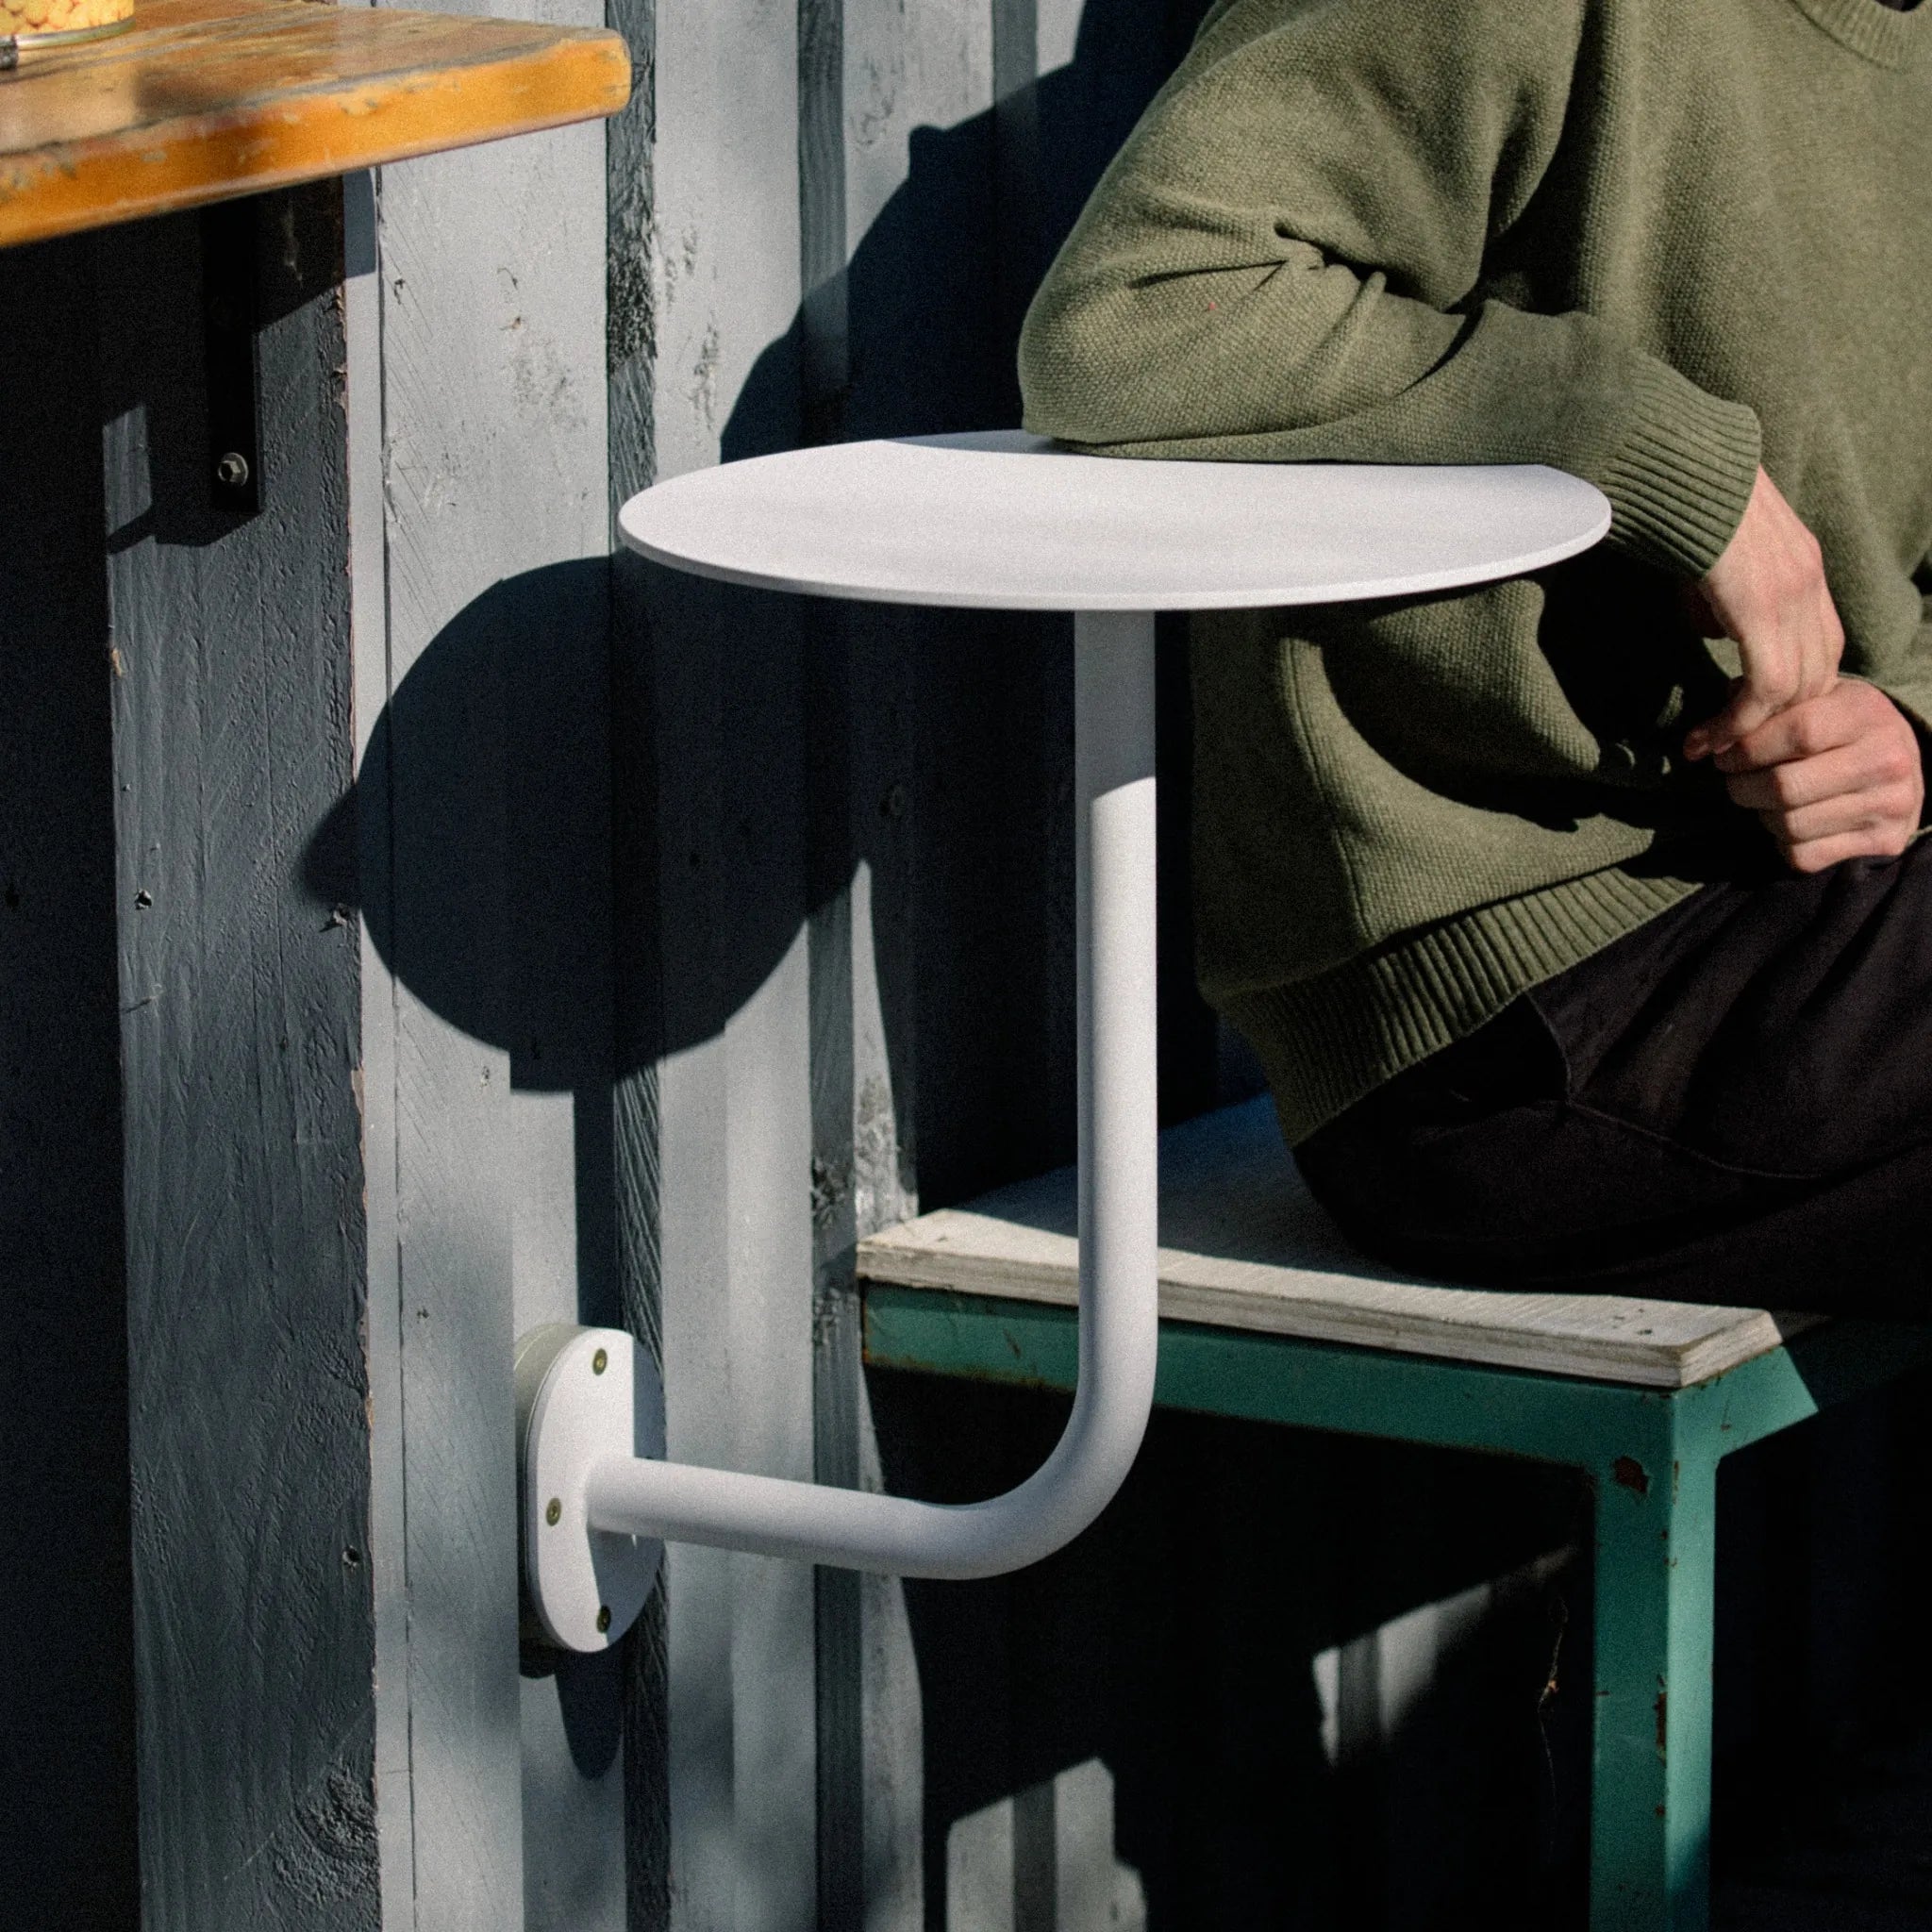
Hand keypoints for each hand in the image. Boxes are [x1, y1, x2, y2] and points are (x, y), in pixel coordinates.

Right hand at [1683, 467, 1842, 760]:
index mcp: (1802, 565)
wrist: (1672, 463)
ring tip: (1714, 750)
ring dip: (1754, 730)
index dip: (1791, 688)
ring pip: (1796, 689)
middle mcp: (1809, 581)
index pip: (1820, 644)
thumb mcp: (1709, 554)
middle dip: (1777, 719)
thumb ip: (1718, 593)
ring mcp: (1791, 594)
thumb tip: (1711, 627)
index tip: (1747, 714)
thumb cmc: (1676, 501)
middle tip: (1733, 746)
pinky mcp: (1762, 608)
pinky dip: (1738, 723)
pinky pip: (1765, 687)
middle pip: (1819, 674)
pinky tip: (1705, 738)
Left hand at [1712, 680, 1922, 873]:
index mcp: (1866, 713)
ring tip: (1766, 800)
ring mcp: (1888, 805)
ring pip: (1790, 825)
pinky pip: (1804, 855)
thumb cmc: (1839, 728)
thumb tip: (1703, 737)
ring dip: (1762, 816)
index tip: (1722, 755)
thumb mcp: (1814, 700)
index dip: (1747, 748)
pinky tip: (1792, 822)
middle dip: (1742, 787)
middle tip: (1734, 780)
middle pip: (1786, 786)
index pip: (1799, 731)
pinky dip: (1783, 843)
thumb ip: (1765, 706)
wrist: (1899, 766)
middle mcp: (1887, 760)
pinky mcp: (1882, 843)